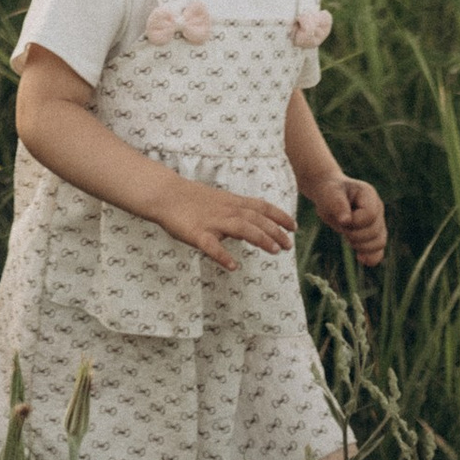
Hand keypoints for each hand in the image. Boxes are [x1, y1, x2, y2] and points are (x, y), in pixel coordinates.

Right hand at [154, 177, 296, 267]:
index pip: (260, 206)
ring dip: (260, 238)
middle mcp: (225, 210)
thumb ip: (236, 211)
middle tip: (289, 245)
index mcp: (231, 202)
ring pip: (240, 228)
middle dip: (275, 231)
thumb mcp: (218, 200)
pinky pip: (211, 246)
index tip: (294, 226)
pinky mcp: (197, 233)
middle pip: (255, 218)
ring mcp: (211, 221)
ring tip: (274, 250)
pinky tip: (233, 266)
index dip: (279, 216)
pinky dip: (223, 255)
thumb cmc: (190, 199)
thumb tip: (253, 226)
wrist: (164, 193)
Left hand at [309, 176, 387, 266]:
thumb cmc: (329, 192)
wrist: (330, 197)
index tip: (342, 219)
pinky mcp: (375, 235)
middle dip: (355, 234)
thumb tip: (346, 221)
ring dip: (361, 246)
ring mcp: (378, 222)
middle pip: (375, 231)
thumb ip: (338, 204)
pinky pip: (379, 251)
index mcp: (369, 194)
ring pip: (380, 243)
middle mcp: (378, 208)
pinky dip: (371, 257)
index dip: (355, 222)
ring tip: (348, 238)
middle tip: (342, 227)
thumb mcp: (329, 194)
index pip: (370, 214)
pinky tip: (360, 258)